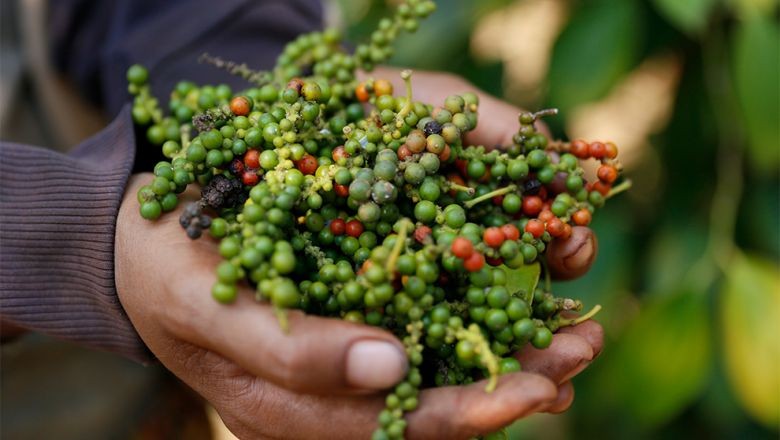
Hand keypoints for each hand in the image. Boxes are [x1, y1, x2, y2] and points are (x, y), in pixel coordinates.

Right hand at [116, 173, 600, 438]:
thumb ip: (289, 351)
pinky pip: (424, 341)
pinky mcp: (351, 329)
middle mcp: (328, 404)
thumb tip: (389, 367)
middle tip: (582, 349)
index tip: (542, 382)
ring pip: (440, 380)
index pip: (400, 427)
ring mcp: (342, 369)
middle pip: (437, 410)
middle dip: (515, 386)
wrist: (141, 248)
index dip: (474, 411)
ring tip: (574, 333)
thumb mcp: (206, 304)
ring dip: (509, 359)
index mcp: (293, 411)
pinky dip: (476, 329)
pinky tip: (520, 312)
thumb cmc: (165, 272)